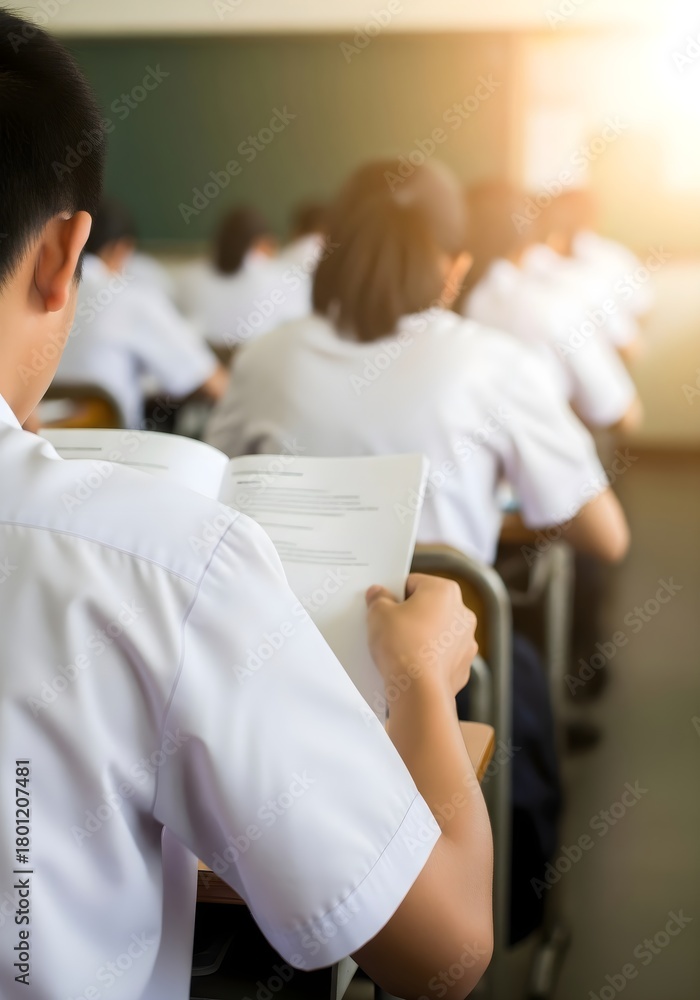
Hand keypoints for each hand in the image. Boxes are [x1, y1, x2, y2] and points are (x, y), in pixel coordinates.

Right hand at [366, 573, 477, 699]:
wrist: (418, 691)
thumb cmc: (403, 647)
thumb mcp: (379, 614)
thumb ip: (378, 598)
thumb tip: (379, 594)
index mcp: (445, 591)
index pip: (413, 583)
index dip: (394, 594)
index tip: (382, 605)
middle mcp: (462, 613)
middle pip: (428, 607)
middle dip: (408, 615)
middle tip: (387, 626)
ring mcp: (466, 641)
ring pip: (436, 632)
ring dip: (419, 637)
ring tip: (397, 649)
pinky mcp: (463, 666)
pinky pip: (440, 655)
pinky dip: (427, 658)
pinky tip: (409, 666)